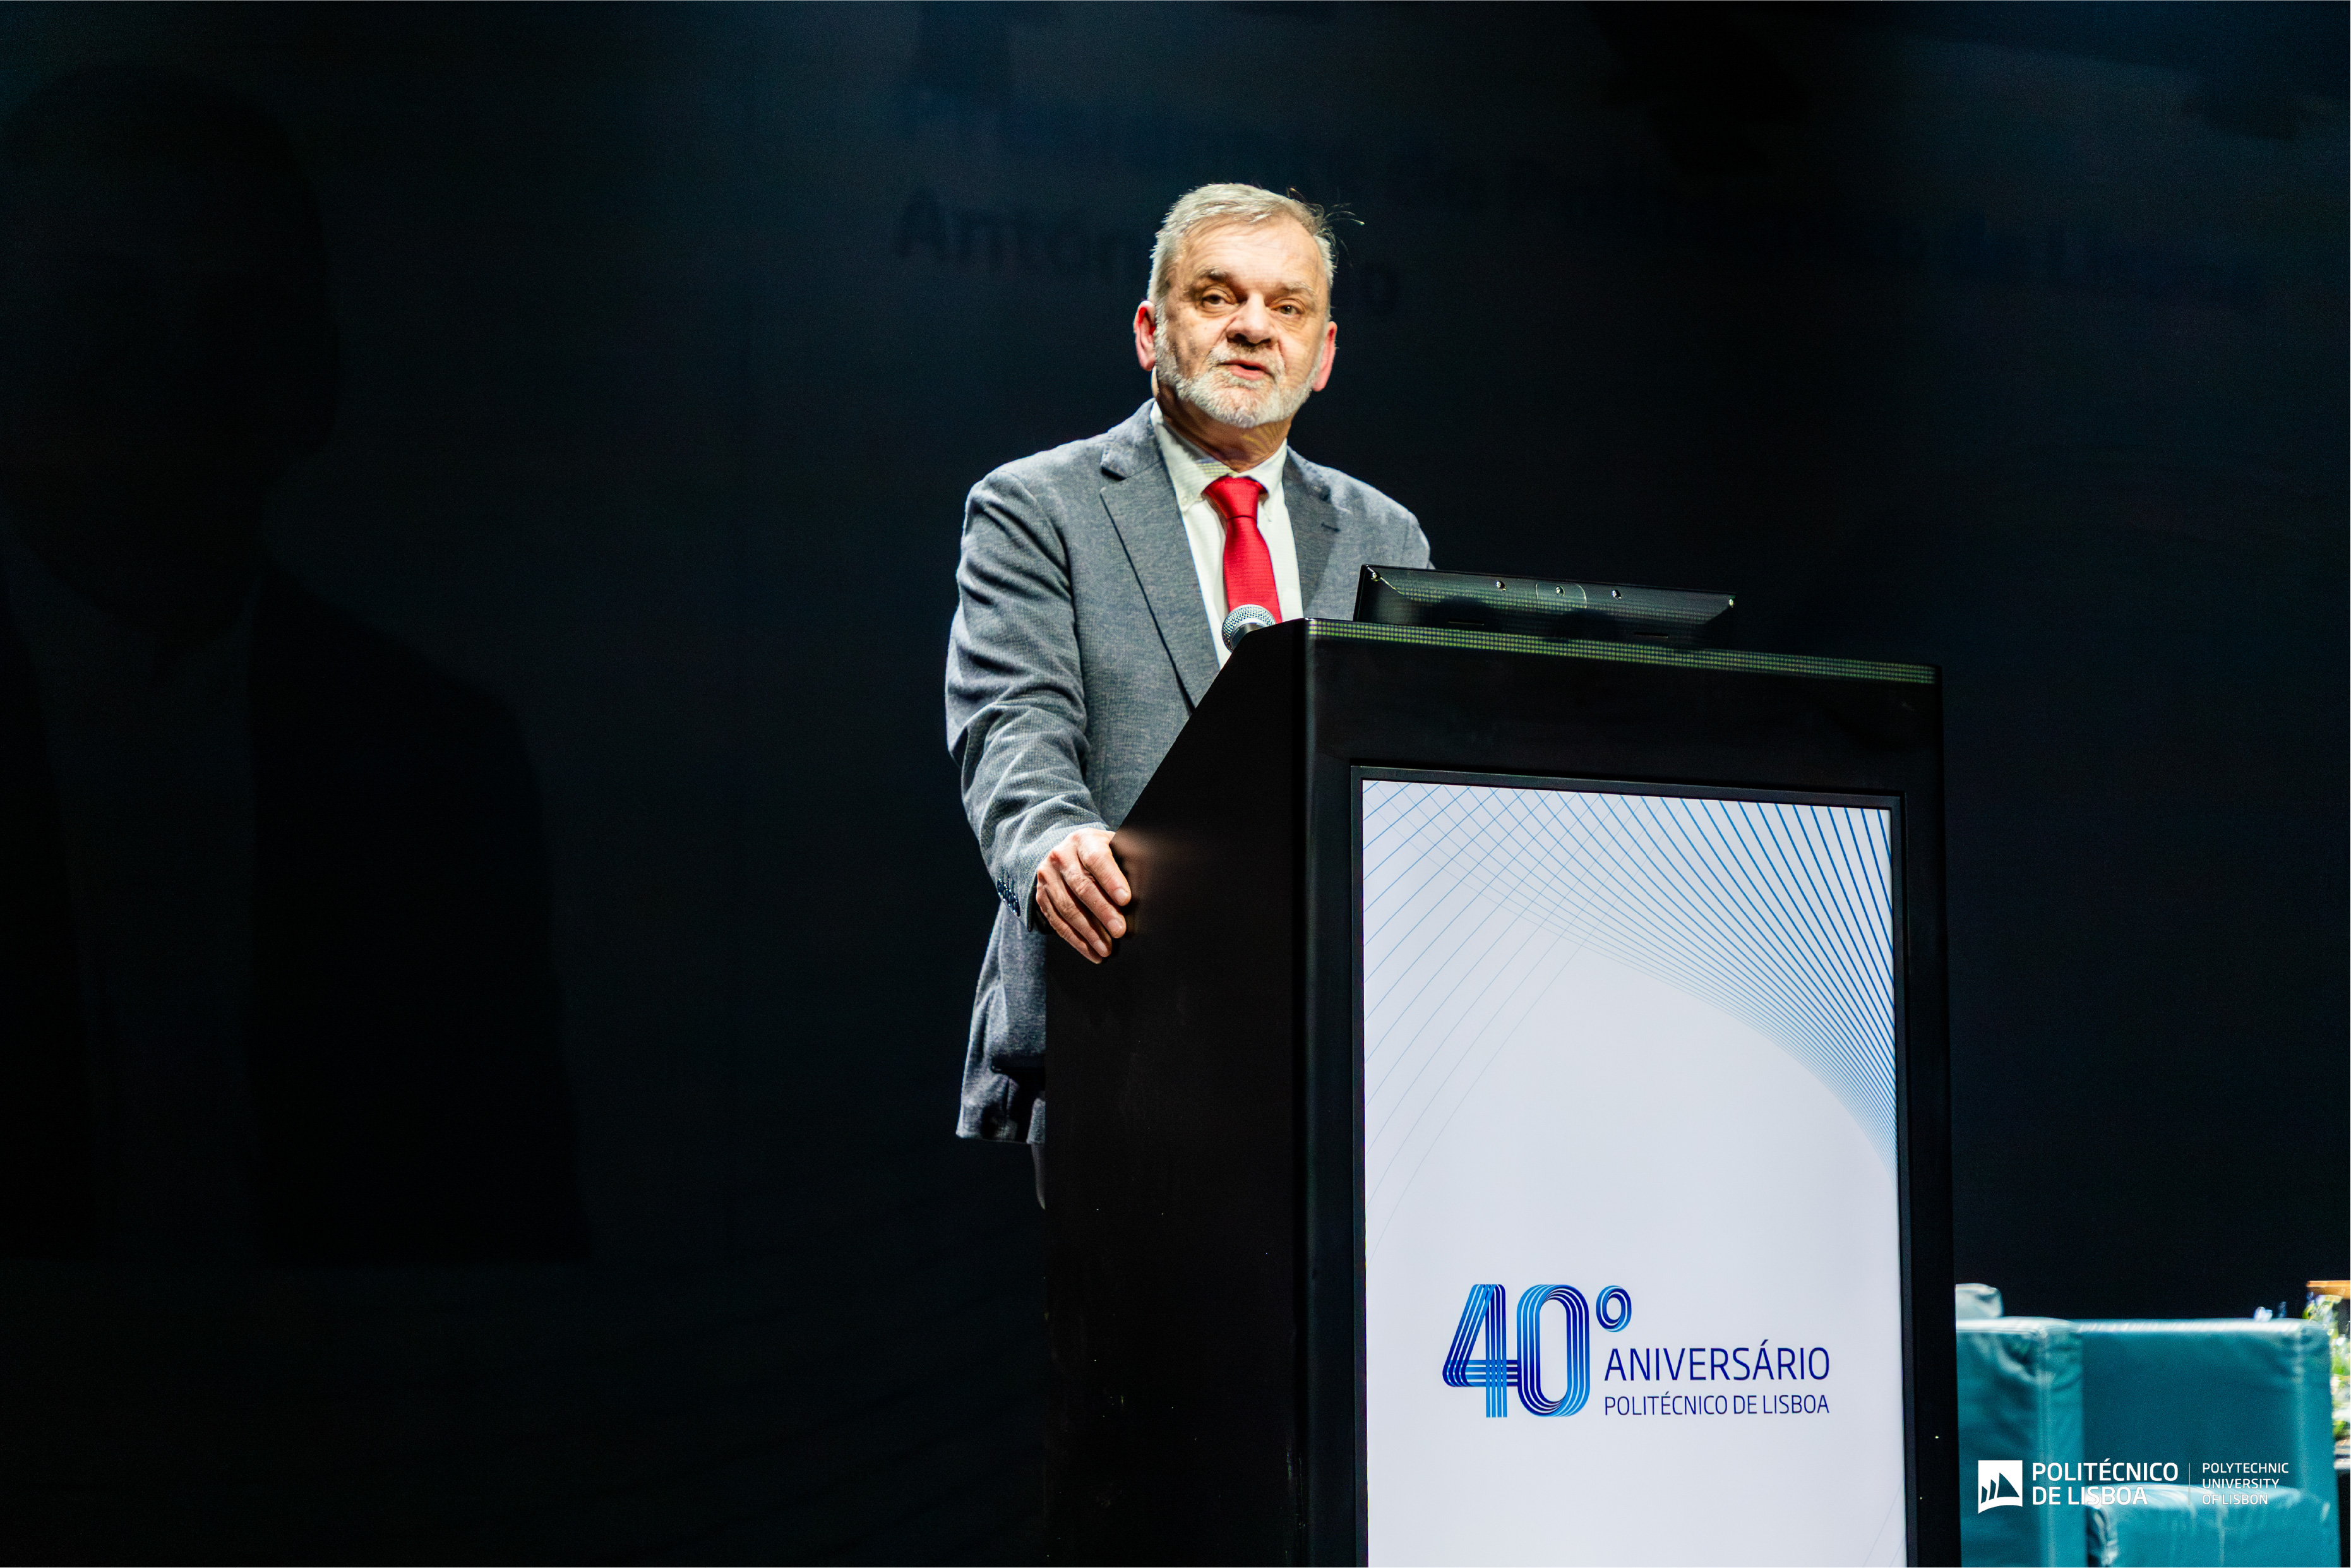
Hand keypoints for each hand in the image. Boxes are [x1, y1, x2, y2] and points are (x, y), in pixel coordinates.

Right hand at [1035, 827, 1129, 962]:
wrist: (1066, 851)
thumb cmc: (1100, 853)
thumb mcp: (1113, 846)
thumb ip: (1127, 859)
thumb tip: (1151, 881)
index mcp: (1083, 840)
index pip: (1097, 860)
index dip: (1111, 880)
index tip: (1126, 900)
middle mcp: (1061, 856)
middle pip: (1082, 887)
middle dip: (1102, 912)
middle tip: (1119, 930)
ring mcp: (1047, 876)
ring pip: (1067, 908)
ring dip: (1088, 932)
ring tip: (1107, 948)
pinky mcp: (1041, 896)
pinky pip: (1056, 921)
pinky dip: (1075, 940)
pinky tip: (1091, 951)